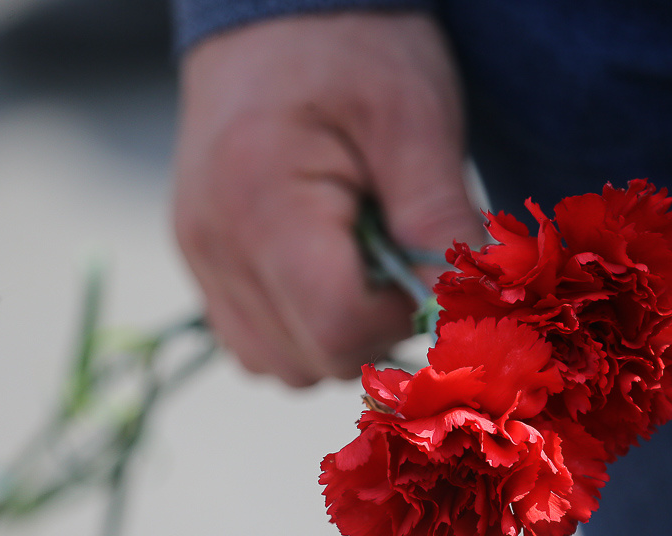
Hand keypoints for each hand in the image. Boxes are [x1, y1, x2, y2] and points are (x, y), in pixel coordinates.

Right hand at [172, 12, 486, 385]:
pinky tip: (323, 270)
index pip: (337, 328)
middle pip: (305, 361)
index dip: (398, 319)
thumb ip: (441, 223)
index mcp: (264, 205)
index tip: (420, 268)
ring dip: (332, 338)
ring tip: (357, 264)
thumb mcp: (417, 122)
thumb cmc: (353, 47)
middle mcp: (214, 245)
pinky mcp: (199, 260)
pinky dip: (296, 328)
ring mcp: (199, 257)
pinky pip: (249, 339)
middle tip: (396, 262)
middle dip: (370, 332)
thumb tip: (473, 310)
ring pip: (275, 363)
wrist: (273, 4)